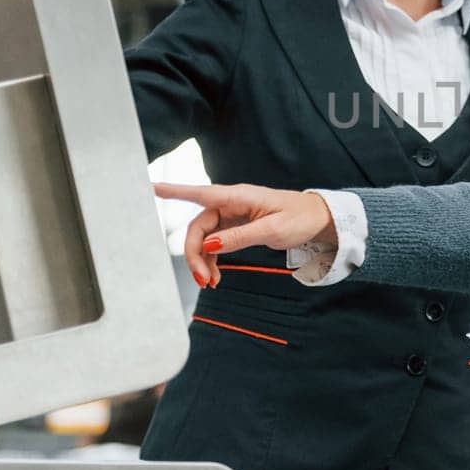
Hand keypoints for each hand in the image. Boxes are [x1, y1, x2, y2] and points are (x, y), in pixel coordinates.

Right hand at [153, 182, 335, 285]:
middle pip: (199, 227)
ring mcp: (233, 216)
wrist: (318, 220)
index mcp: (238, 197)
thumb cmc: (299, 218)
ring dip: (202, 261)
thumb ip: (240, 237)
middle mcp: (231, 204)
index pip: (200, 193)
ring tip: (209, 283)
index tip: (151, 187)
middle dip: (195, 254)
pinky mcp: (237, 228)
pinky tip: (215, 277)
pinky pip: (215, 244)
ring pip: (204, 238)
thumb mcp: (272, 229)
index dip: (174, 191)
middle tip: (202, 280)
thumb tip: (210, 245)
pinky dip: (212, 261)